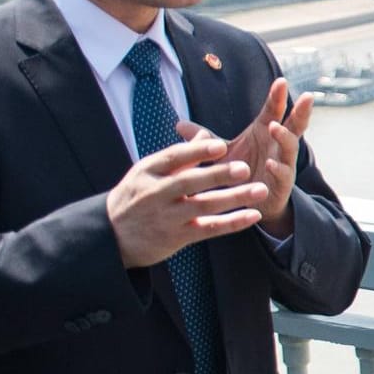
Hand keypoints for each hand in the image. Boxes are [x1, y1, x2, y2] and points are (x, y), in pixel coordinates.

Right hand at [106, 134, 266, 268]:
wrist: (113, 235)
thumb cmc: (137, 196)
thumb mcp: (148, 171)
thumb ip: (180, 156)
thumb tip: (205, 136)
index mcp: (148, 171)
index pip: (174, 157)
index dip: (197, 151)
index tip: (220, 144)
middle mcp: (156, 193)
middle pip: (190, 182)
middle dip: (218, 174)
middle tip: (246, 167)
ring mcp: (168, 217)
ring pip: (205, 206)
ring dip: (235, 198)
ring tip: (260, 190)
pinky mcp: (178, 237)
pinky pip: (210, 229)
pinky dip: (233, 223)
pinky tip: (253, 215)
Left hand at [177, 77, 310, 237]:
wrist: (251, 202)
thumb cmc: (241, 171)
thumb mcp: (221, 153)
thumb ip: (204, 139)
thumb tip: (179, 124)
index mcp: (265, 133)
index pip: (274, 110)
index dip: (278, 97)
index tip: (281, 81)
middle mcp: (278, 145)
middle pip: (294, 125)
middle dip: (302, 111)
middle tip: (308, 97)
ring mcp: (283, 164)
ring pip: (290, 148)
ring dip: (285, 137)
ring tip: (275, 127)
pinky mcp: (282, 184)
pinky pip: (283, 174)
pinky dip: (278, 168)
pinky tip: (272, 163)